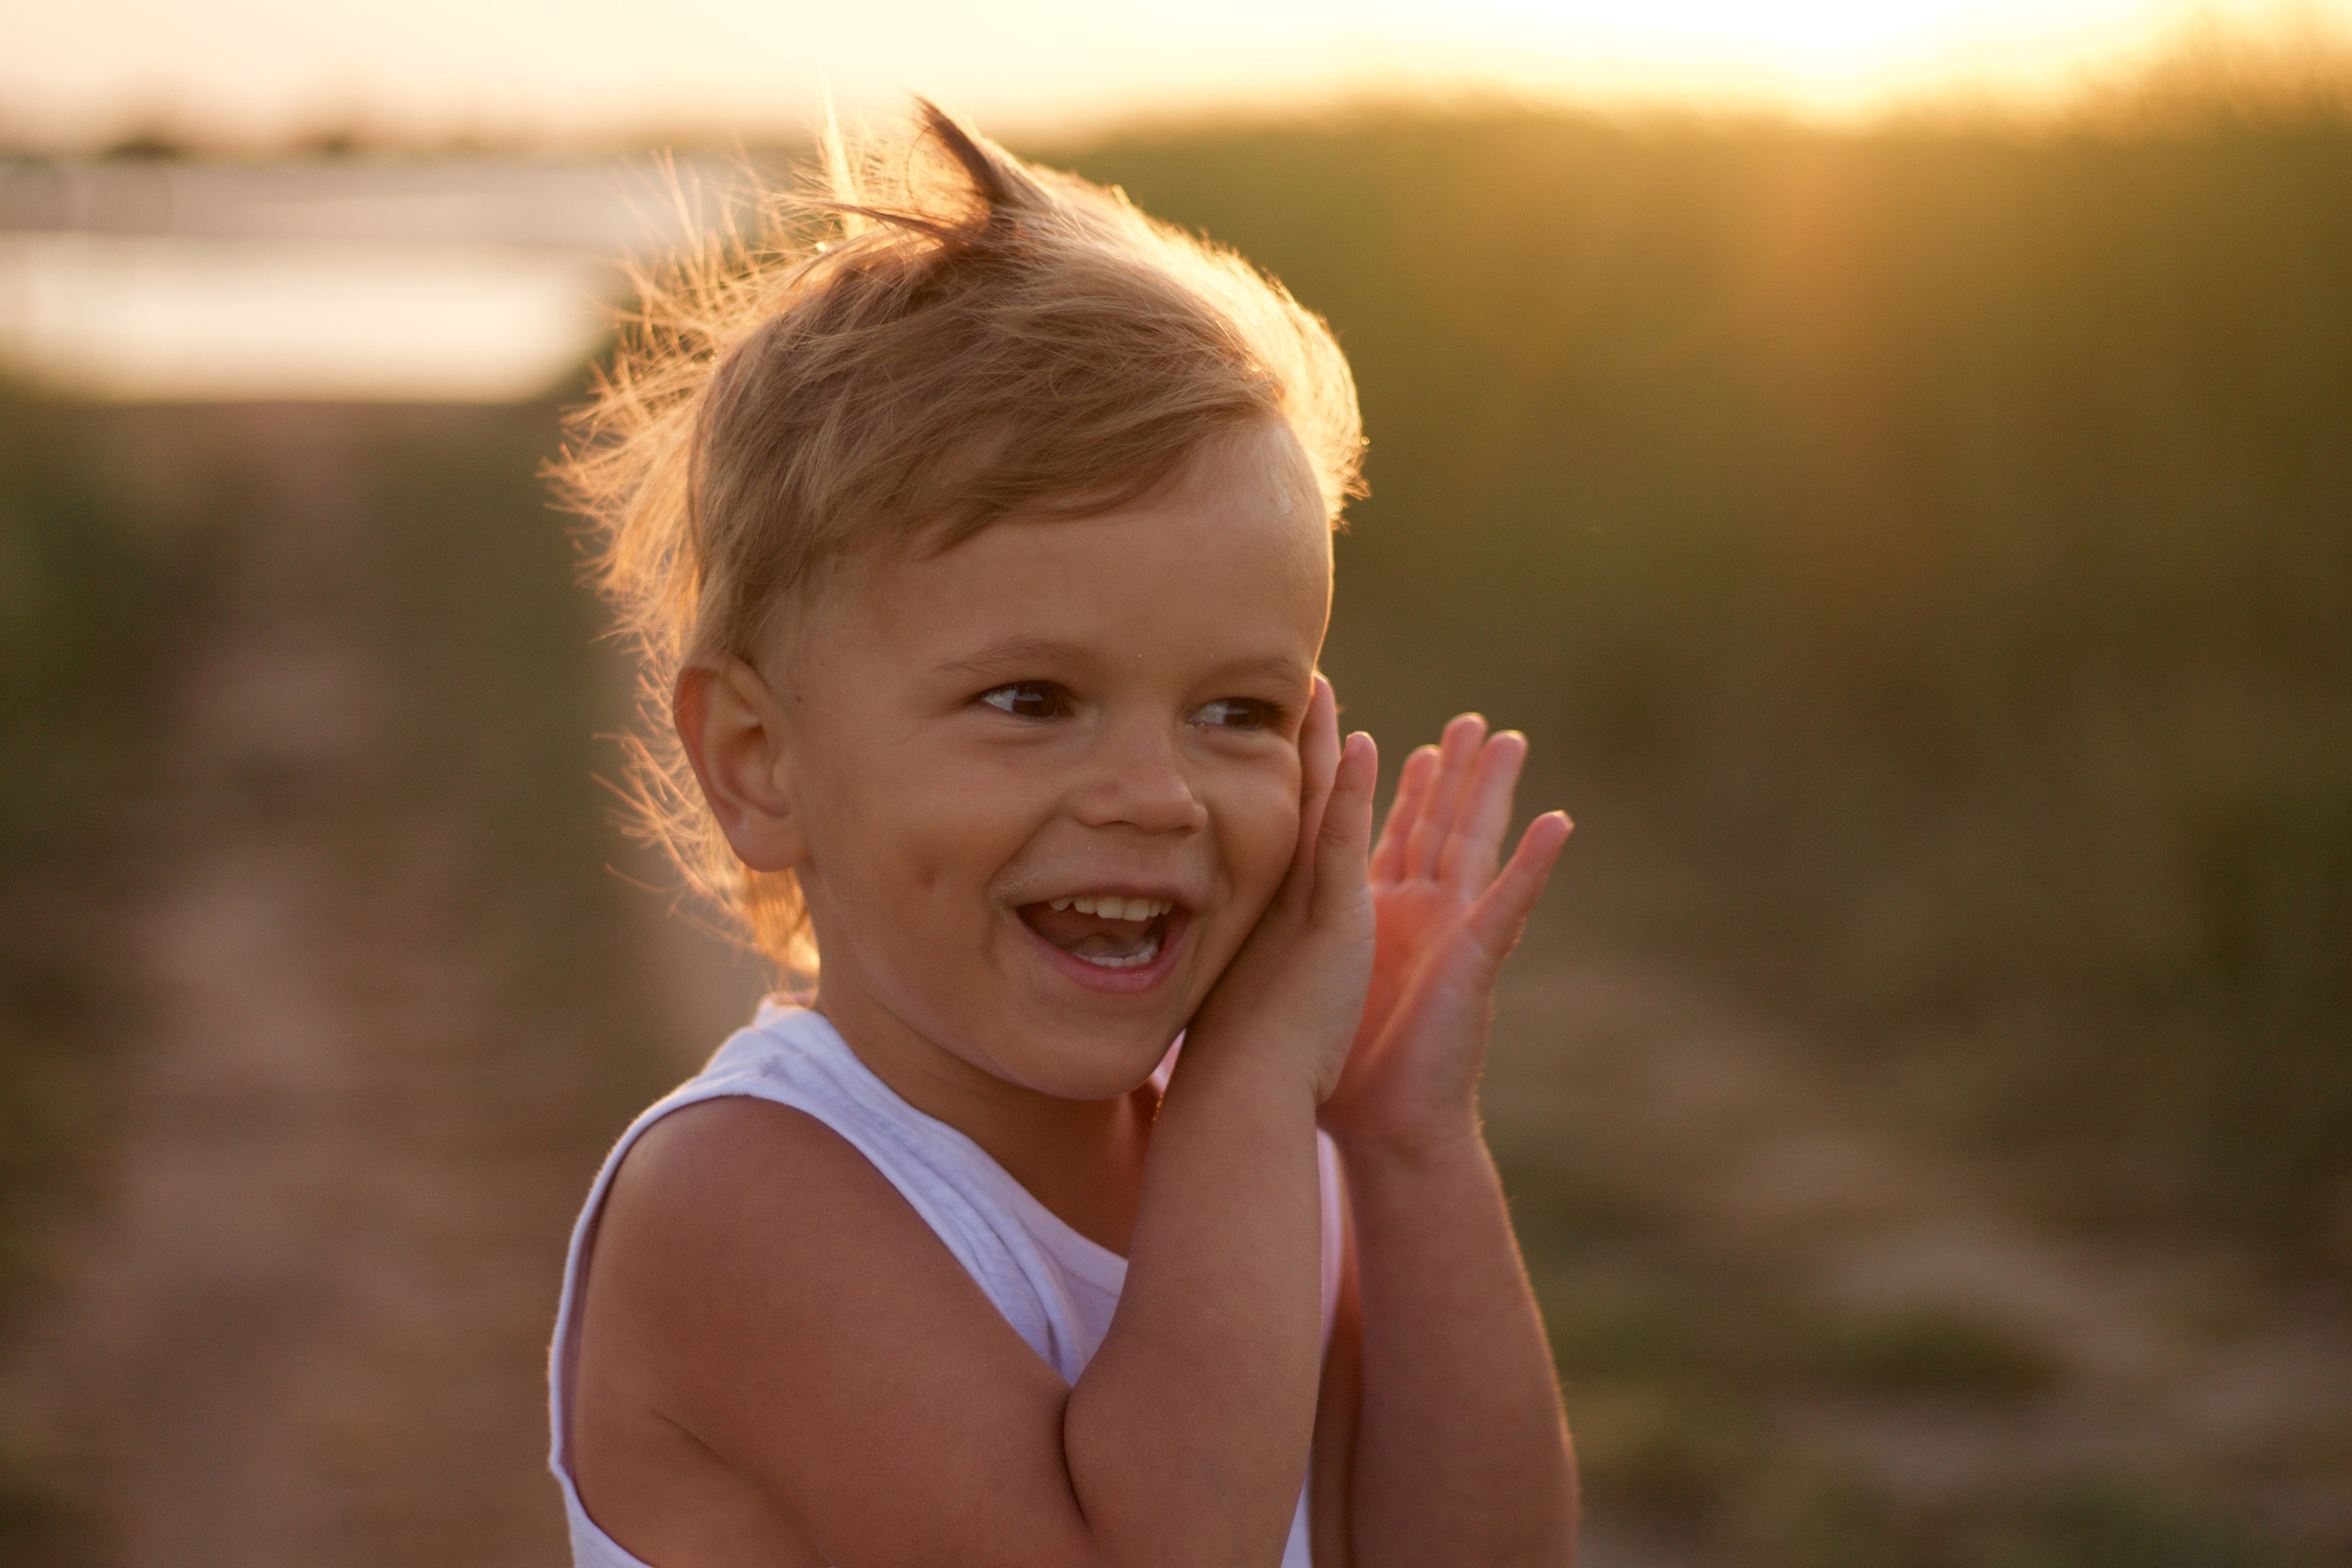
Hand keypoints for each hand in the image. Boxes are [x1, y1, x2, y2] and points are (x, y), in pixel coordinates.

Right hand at [1182, 676, 1377, 1103]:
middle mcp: (1276, 893)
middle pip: (1290, 799)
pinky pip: (1342, 839)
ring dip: (1320, 744)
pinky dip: (1350, 791)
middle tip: (1294, 685)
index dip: (1281, 776)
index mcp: (1264, 909)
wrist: (1243, 1092)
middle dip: (1294, 742)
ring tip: (1319, 687)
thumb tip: (1192, 961)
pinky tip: (1358, 743)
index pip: (1278, 826)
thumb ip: (1233, 966)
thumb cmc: (1236, 1064)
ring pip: (1313, 804)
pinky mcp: (1329, 916)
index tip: (1275, 730)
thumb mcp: (1238, 998)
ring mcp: (1299, 900)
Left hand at [1320, 713, 1570, 1155]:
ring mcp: (1452, 935)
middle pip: (1439, 826)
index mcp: (1377, 916)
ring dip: (1493, 793)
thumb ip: (1281, 954)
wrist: (1379, 1127)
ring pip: (1475, 845)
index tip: (1381, 735)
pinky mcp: (1473, 961)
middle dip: (1452, 773)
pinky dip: (1535, 864)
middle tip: (1468, 722)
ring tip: (1510, 741)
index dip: (1387, 787)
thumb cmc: (1335, 1069)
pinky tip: (1557, 823)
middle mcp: (1419, 917)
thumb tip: (1229, 941)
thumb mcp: (1302, 985)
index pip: (1384, 834)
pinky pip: (1509, 903)